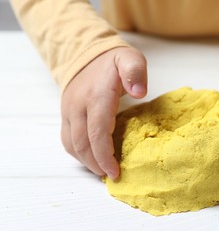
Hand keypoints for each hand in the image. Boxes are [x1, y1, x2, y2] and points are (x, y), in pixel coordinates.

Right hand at [61, 47, 146, 178]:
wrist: (86, 54)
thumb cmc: (113, 62)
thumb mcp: (131, 59)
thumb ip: (135, 72)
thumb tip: (140, 93)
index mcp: (97, 95)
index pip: (97, 131)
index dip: (105, 155)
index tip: (115, 171)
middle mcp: (78, 105)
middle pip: (83, 143)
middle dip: (97, 164)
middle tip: (112, 176)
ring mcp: (69, 111)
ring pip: (72, 144)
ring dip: (86, 162)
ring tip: (102, 171)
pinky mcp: (65, 115)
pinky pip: (66, 139)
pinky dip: (78, 154)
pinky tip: (90, 160)